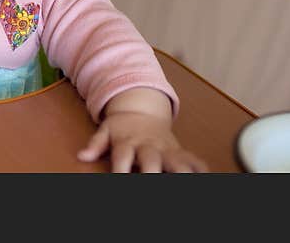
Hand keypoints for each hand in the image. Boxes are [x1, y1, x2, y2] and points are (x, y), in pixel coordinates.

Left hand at [77, 111, 207, 172]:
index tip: (120, 180)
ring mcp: (165, 148)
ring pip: (176, 161)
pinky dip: (201, 167)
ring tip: (186, 179)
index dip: (121, 171)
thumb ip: (96, 143)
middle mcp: (148, 146)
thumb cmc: (122, 126)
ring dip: (181, 172)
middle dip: (153, 173)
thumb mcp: (106, 130)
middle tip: (154, 181)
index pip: (123, 157)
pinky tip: (207, 175)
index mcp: (128, 142)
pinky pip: (193, 159)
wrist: (142, 108)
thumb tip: (82, 155)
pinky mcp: (179, 151)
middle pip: (151, 161)